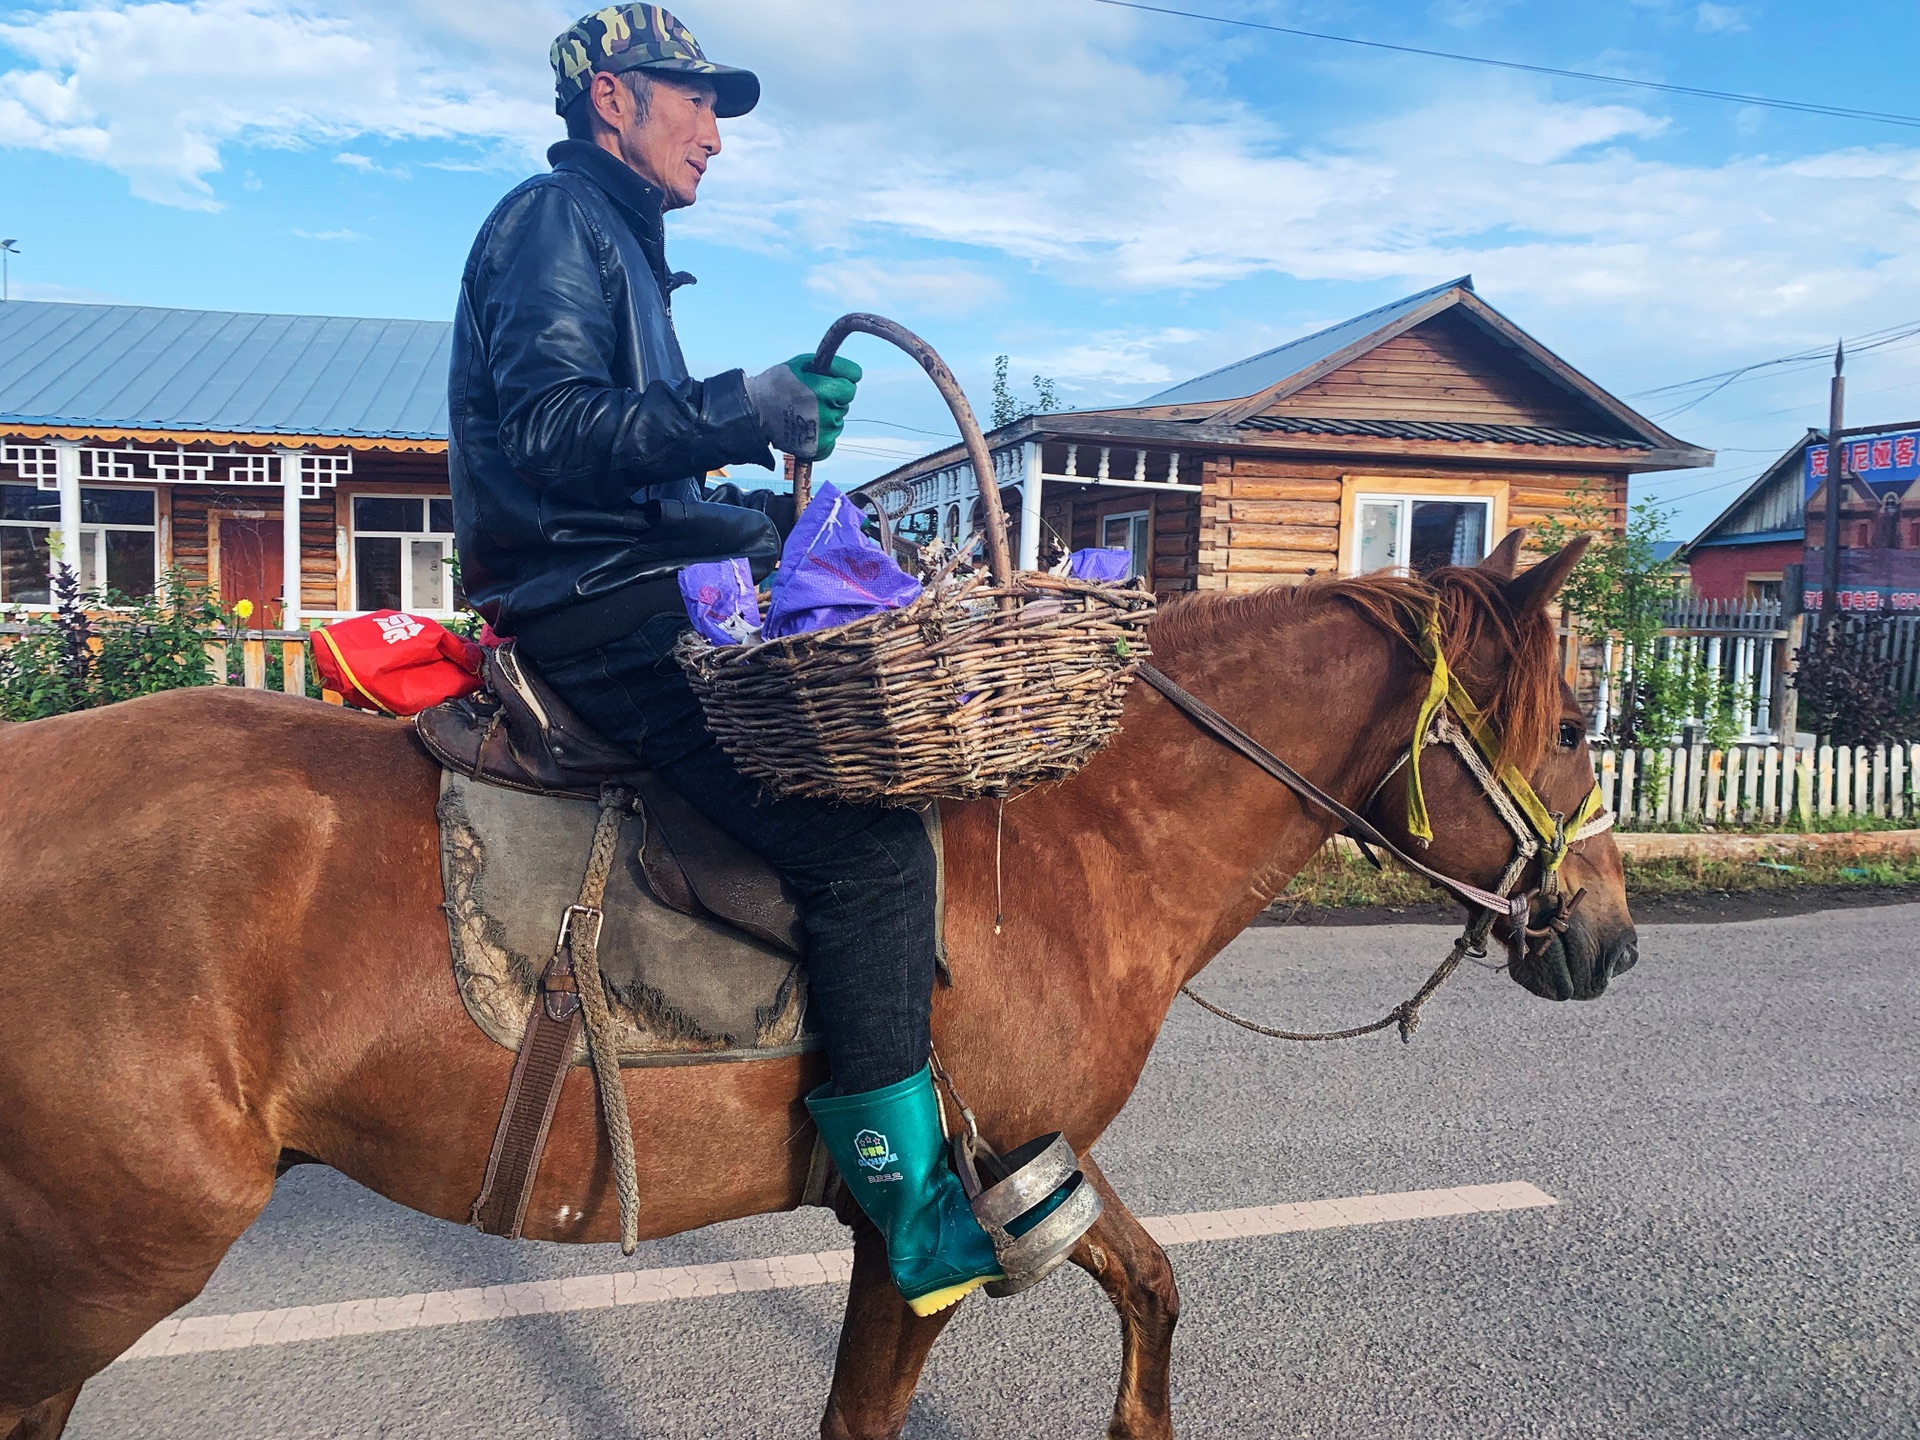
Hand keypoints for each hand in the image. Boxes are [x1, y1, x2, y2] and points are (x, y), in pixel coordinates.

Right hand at [744, 353, 861, 460]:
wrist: (755, 410)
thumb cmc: (779, 382)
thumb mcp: (803, 362)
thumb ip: (832, 366)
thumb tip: (856, 375)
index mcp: (825, 390)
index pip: (851, 385)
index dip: (838, 381)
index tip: (823, 383)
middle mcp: (827, 413)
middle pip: (845, 403)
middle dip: (832, 398)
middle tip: (808, 398)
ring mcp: (823, 433)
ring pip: (838, 421)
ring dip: (826, 417)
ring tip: (804, 412)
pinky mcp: (816, 448)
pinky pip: (831, 441)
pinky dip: (822, 436)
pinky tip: (807, 428)